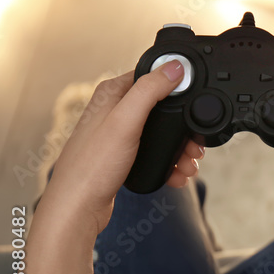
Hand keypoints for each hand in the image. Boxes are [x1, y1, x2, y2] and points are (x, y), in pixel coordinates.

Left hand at [36, 61, 202, 236]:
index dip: (176, 88)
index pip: (151, 76)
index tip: (193, 103)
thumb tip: (175, 67)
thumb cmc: (92, 166)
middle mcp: (114, 110)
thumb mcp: (125, 121)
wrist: (79, 207)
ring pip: (161, 132)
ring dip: (180, 148)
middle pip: (162, 108)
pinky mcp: (124, 154)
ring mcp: (119, 133)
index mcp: (112, 94)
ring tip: (189, 164)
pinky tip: (177, 173)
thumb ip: (150, 91)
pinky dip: (170, 161)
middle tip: (195, 145)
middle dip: (183, 127)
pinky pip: (155, 152)